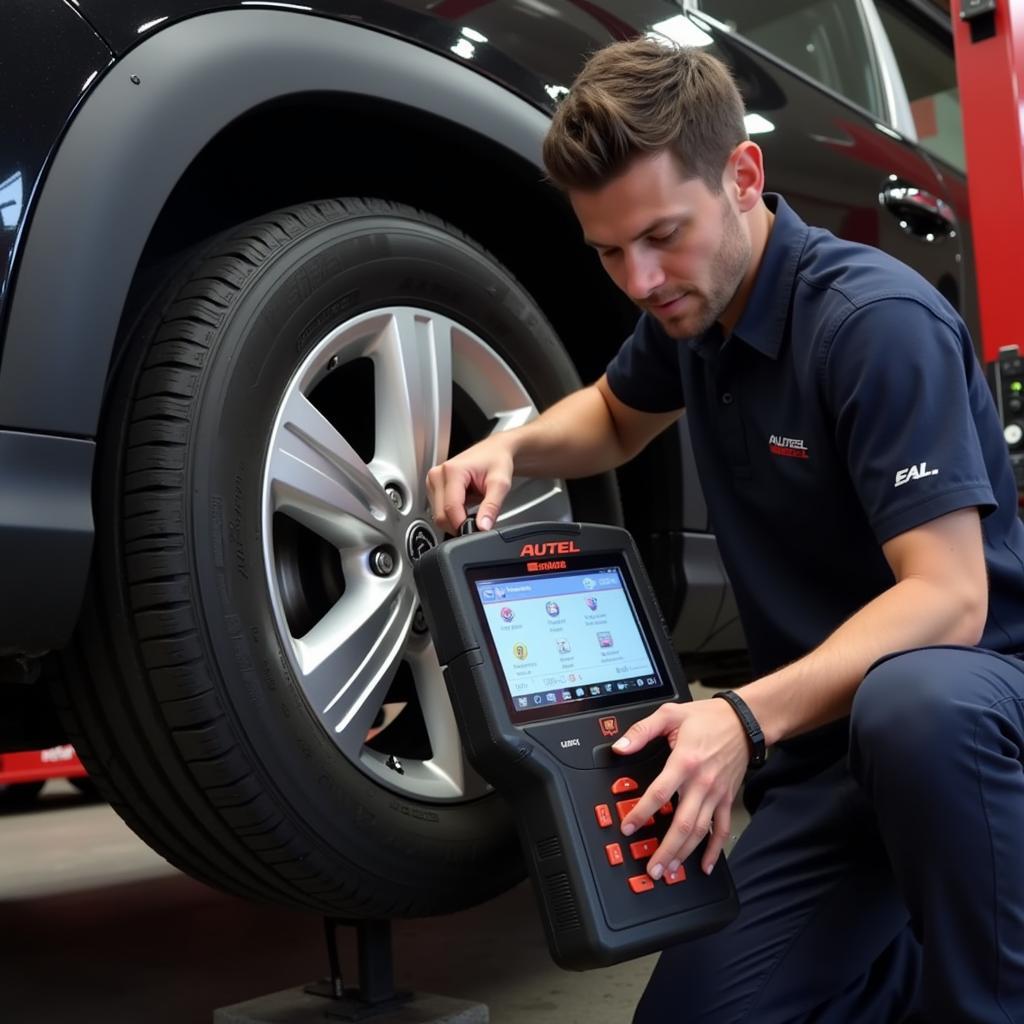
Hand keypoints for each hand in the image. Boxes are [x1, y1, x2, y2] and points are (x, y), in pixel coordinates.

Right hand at [426, 437, 514, 533]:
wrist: (494, 450)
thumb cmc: (496, 461)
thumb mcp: (501, 484)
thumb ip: (492, 506)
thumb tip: (483, 526)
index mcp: (452, 471)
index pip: (450, 508)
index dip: (464, 525)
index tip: (478, 530)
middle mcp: (438, 475)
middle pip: (441, 515)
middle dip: (459, 524)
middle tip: (478, 519)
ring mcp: (433, 481)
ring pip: (438, 515)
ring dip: (455, 520)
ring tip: (471, 507)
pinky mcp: (433, 487)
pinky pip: (439, 511)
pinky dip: (452, 515)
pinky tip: (464, 505)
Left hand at [613, 698, 749, 878]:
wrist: (744, 721)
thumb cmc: (708, 718)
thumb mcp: (669, 715)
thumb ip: (642, 731)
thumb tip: (620, 747)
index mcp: (684, 762)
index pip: (659, 794)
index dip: (642, 813)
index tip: (628, 826)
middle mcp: (701, 782)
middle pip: (682, 823)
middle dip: (665, 849)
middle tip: (651, 868)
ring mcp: (716, 794)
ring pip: (700, 832)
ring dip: (684, 854)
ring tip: (669, 870)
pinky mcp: (727, 799)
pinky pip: (722, 830)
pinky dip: (715, 850)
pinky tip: (705, 865)